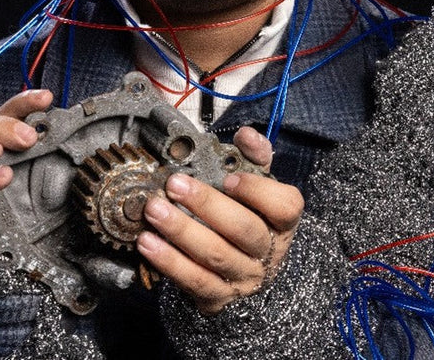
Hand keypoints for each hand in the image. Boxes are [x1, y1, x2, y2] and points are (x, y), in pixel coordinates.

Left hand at [135, 126, 303, 314]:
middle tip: (175, 185)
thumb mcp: (258, 188)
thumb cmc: (248, 219)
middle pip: (244, 230)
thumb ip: (254, 158)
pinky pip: (194, 281)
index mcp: (282, 223)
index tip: (230, 178)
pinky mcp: (219, 298)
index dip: (258, 192)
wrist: (245, 271)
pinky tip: (148, 242)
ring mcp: (244, 278)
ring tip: (154, 210)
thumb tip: (246, 135)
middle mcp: (267, 252)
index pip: (285, 207)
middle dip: (206, 205)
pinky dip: (169, 262)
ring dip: (180, 231)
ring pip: (215, 256)